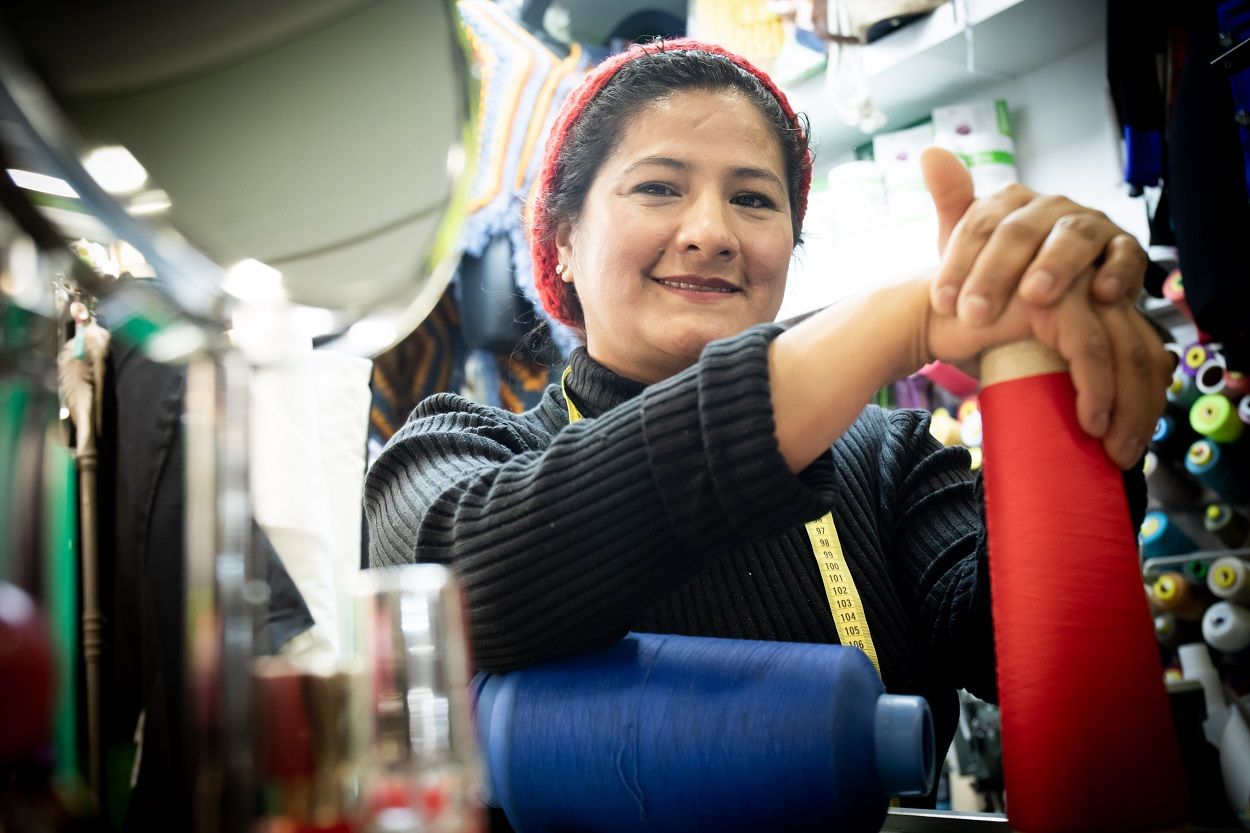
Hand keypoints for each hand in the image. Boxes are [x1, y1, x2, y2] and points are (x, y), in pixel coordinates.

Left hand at [920, 147, 1146, 322]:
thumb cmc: (1004, 271)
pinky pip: (1126, 256)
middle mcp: (1051, 206)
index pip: (980, 223)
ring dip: (1055, 265)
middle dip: (995, 274)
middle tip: (975, 314)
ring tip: (1034, 295)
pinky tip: (1100, 294)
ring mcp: (1091, 224)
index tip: (942, 303)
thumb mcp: (970, 244)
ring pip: (1074, 237)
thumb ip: (952, 201)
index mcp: (1011, 202)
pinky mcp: (1125, 248)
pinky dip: (1118, 272)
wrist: (1052, 299)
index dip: (959, 262)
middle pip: (1021, 231)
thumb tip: (929, 151)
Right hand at [920, 270, 1171, 468]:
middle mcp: (1098, 289)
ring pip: (1125, 351)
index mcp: (1100, 304)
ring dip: (1127, 407)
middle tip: (1127, 456)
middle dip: (1144, 409)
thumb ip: (1068, 377)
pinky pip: (1088, 347)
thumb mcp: (1036, 365)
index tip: (1133, 442)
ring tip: (1110, 449)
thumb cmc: (982, 346)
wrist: (932, 320)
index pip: (1145, 352)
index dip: (1149, 399)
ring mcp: (1079, 288)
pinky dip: (1098, 388)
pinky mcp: (1053, 297)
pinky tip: (1093, 422)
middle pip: (1143, 352)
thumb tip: (1099, 428)